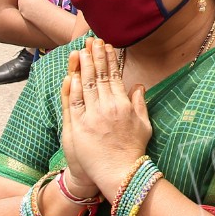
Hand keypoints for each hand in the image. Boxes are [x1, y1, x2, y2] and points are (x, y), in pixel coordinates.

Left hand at [61, 40, 151, 197]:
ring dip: (80, 68)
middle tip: (90, 41)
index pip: (113, 76)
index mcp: (123, 105)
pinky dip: (70, 89)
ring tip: (78, 51)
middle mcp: (106, 108)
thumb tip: (138, 85)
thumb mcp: (144, 125)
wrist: (119, 174)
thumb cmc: (133, 151)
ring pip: (83, 86)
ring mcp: (90, 117)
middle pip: (97, 77)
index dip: (108, 59)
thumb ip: (140, 103)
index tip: (105, 45)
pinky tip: (69, 76)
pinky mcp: (77, 128)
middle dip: (93, 57)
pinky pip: (72, 104)